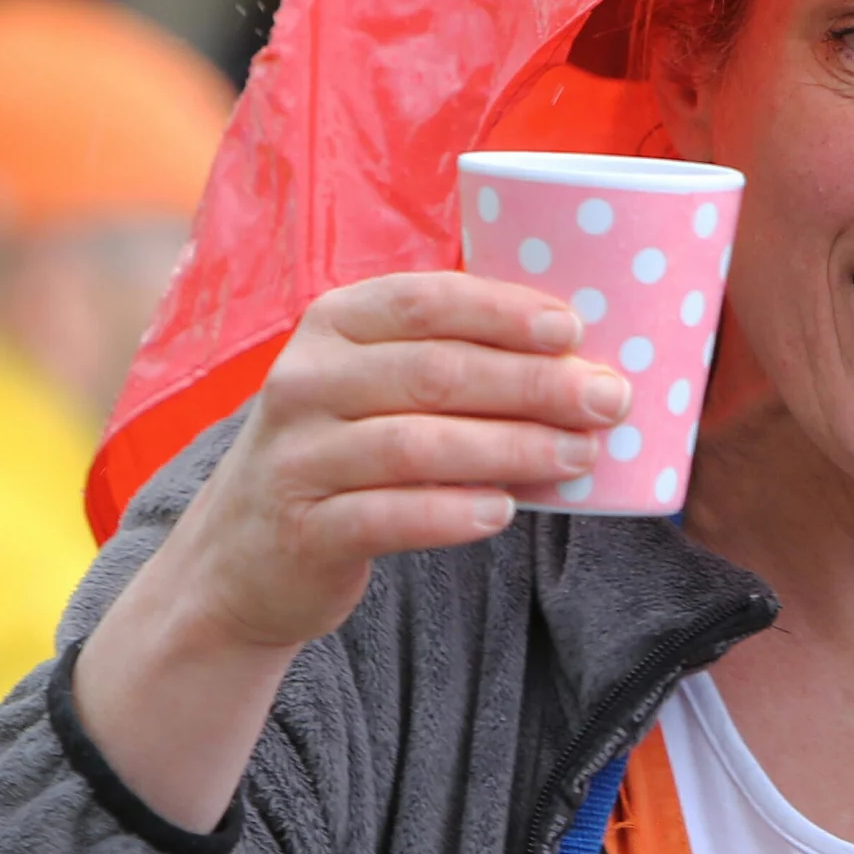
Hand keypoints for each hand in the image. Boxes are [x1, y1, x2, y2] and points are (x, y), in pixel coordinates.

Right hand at [157, 273, 630, 657]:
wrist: (246, 553)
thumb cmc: (345, 449)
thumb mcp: (374, 384)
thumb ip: (449, 358)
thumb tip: (579, 357)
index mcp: (334, 324)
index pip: (425, 299)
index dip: (503, 311)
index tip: (574, 331)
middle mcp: (305, 380)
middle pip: (434, 372)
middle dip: (532, 384)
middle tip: (607, 400)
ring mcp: (298, 455)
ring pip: (415, 444)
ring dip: (509, 448)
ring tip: (578, 457)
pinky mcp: (302, 528)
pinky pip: (387, 516)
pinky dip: (451, 512)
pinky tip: (503, 511)